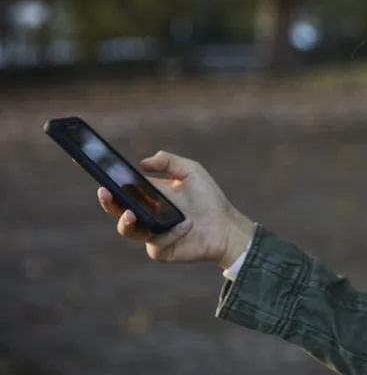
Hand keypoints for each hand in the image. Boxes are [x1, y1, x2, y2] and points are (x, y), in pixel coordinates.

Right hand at [97, 151, 254, 268]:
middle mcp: (146, 214)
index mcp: (149, 195)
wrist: (226, 226)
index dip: (107, 182)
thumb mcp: (192, 172)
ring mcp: (151, 234)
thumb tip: (142, 163)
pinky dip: (172, 232)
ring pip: (128, 230)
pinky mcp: (161, 250)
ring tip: (133, 213)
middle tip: (106, 192)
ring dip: (127, 222)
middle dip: (108, 202)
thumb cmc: (208, 198)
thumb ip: (169, 162)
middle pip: (117, 210)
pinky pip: (157, 242)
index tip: (93, 169)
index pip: (122, 189)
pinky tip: (188, 224)